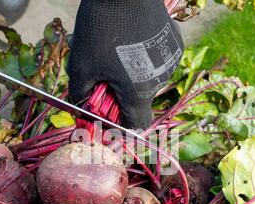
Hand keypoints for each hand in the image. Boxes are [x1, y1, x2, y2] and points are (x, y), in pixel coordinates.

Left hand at [67, 0, 183, 128]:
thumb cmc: (101, 28)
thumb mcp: (81, 64)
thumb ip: (79, 92)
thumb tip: (79, 105)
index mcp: (139, 92)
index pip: (136, 123)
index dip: (121, 124)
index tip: (107, 114)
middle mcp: (160, 79)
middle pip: (139, 99)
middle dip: (121, 94)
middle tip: (104, 75)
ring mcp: (171, 60)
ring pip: (148, 78)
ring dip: (133, 74)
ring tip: (116, 53)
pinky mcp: (175, 42)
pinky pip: (158, 60)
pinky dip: (145, 57)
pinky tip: (132, 40)